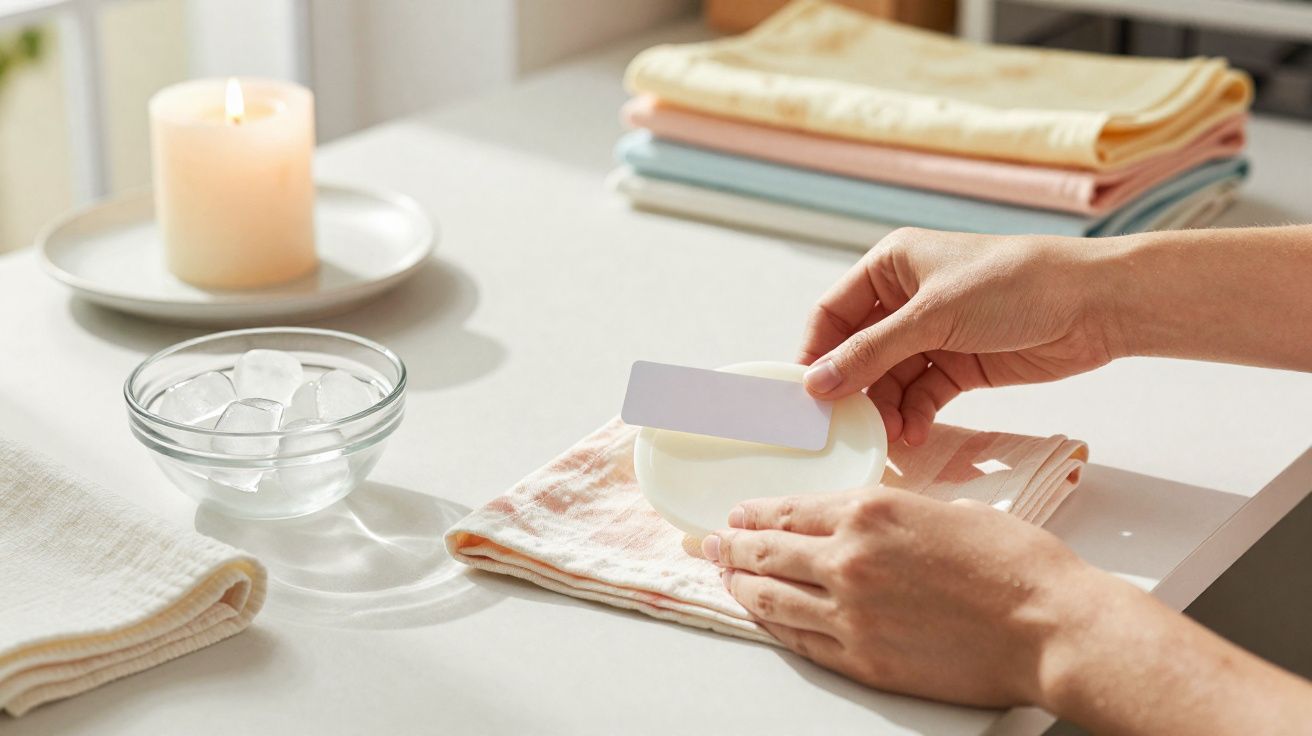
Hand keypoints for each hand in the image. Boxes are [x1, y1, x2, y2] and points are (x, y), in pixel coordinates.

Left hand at [701, 486, 1099, 706]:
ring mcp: (849, 613)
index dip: (753, 513)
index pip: (787, 510)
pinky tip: (761, 617)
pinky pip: (798, 639)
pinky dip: (771, 625)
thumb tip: (878, 526)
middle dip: (731, 547)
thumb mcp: (949, 510)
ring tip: (724, 579)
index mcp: (870, 511)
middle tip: (712, 544)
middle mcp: (848, 558)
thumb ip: (899, 516)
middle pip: (766, 552)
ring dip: (739, 586)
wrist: (1049, 626)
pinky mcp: (861, 659)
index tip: (737, 515)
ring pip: (770, 597)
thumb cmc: (1016, 566)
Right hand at [799, 228, 1120, 444]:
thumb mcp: (932, 316)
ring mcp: (934, 334)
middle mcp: (906, 299)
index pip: (832, 314)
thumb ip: (871, 353)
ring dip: (885, 408)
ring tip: (888, 435)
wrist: (1094, 304)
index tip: (803, 396)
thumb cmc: (1014, 285)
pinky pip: (922, 395)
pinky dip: (915, 415)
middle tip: (844, 427)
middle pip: (858, 352)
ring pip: (889, 380)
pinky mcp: (960, 365)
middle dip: (852, 389)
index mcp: (891, 266)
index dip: (815, 354)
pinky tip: (914, 433)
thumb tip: (815, 383)